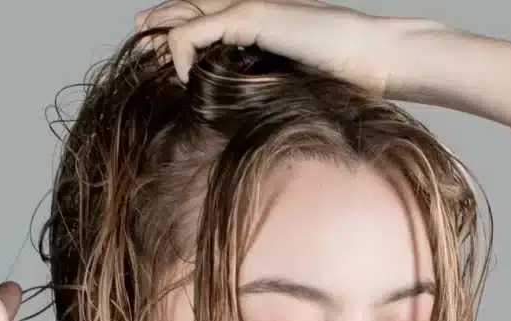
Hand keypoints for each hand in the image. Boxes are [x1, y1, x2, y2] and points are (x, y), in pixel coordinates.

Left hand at [134, 0, 429, 95]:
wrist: (374, 58)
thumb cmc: (345, 79)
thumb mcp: (292, 87)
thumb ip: (265, 90)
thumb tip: (248, 119)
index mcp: (256, 24)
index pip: (204, 20)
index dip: (175, 30)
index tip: (154, 55)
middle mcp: (246, 10)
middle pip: (185, 10)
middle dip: (157, 27)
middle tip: (137, 47)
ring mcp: (245, 9)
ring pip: (183, 16)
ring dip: (161, 41)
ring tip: (148, 63)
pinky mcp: (248, 15)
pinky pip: (193, 32)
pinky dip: (181, 55)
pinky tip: (186, 80)